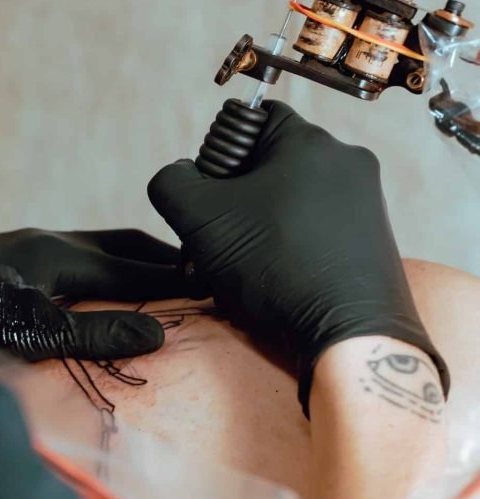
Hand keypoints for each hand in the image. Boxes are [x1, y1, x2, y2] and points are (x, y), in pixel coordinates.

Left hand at [0, 229, 189, 361]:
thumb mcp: (31, 336)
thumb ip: (95, 336)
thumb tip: (157, 336)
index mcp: (54, 253)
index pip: (130, 269)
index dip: (172, 281)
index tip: (211, 286)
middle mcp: (43, 238)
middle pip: (118, 243)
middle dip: (159, 258)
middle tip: (195, 273)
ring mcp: (23, 243)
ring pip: (94, 246)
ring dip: (129, 260)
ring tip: (157, 277)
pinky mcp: (7, 256)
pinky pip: (71, 253)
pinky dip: (101, 267)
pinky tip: (99, 284)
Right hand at [147, 101, 448, 414]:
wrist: (348, 332)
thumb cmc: (274, 266)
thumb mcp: (200, 219)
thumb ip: (172, 183)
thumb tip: (178, 176)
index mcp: (309, 142)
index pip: (253, 120)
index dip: (220, 155)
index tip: (209, 198)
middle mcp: (346, 162)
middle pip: (271, 168)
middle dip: (235, 205)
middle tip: (216, 246)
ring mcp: (365, 203)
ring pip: (292, 203)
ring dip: (257, 232)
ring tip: (240, 272)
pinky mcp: (372, 240)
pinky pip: (317, 231)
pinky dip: (288, 249)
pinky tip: (274, 282)